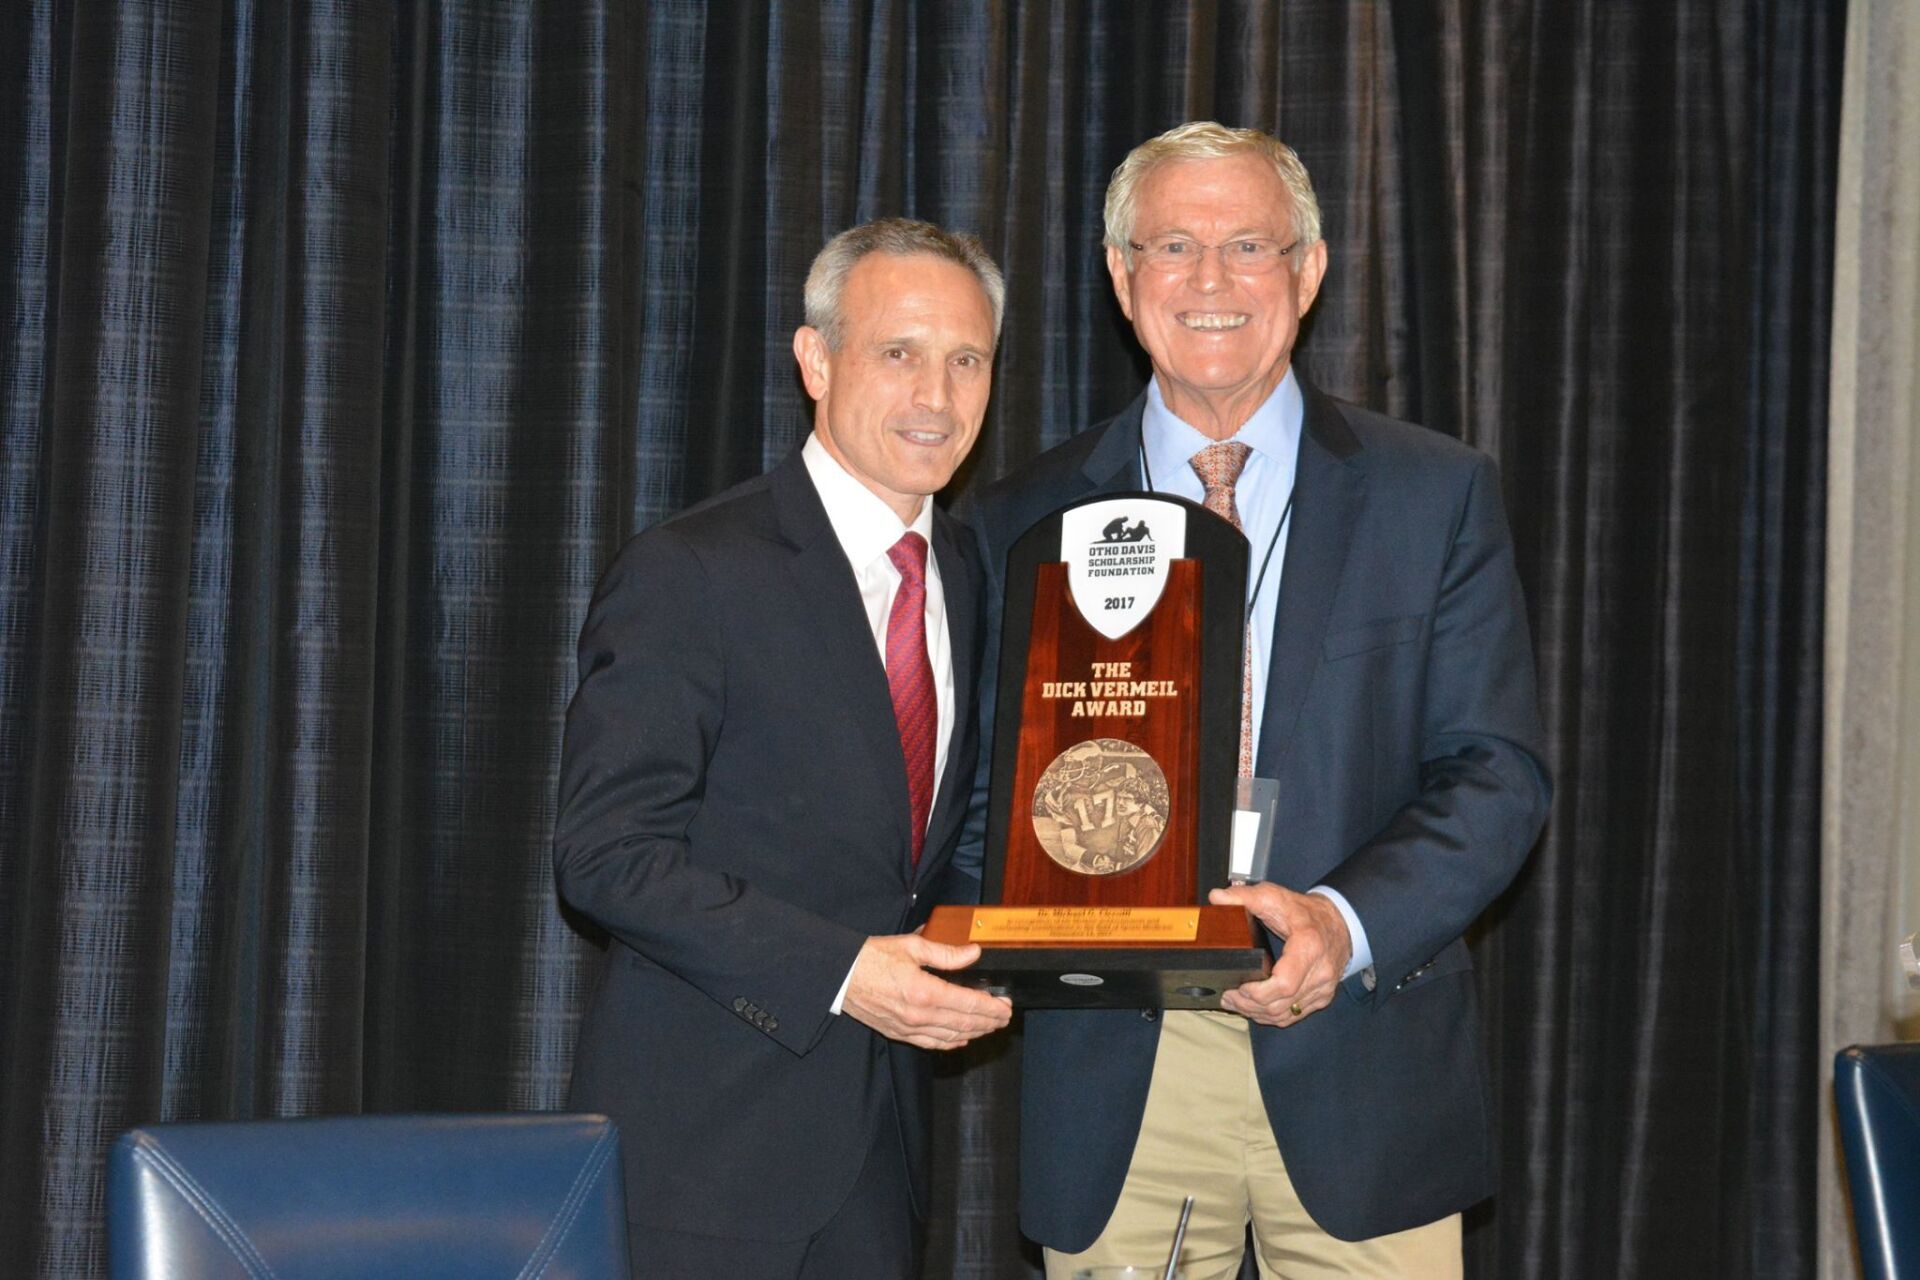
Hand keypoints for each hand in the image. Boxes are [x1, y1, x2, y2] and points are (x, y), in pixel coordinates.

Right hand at [842, 932, 1012, 1049]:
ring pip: (951, 1037)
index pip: (970, 1004)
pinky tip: (961, 1039)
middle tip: (1004, 1017)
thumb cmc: (872, 958)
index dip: (992, 1007)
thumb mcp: (912, 946)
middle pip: (965, 1024)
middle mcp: (919, 1015)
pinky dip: (951, 1043)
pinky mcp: (899, 1033)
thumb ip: (946, 953)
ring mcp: (909, 1028)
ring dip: (974, 1033)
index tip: (1006, 1005)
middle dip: (989, 1022)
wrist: (841, 976)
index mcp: (925, 991)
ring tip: (989, 1027)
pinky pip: (931, 1044)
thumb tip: (973, 953)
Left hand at [1208, 883, 1351, 1026]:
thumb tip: (1216, 897)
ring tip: (1235, 1002)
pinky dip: (1271, 1015)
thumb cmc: (1306, 912)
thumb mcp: (1275, 897)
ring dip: (1257, 1013)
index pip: (1284, 983)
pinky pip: (1293, 1016)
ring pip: (1285, 1015)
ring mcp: (1323, 988)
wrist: (1340, 923)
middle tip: (1228, 995)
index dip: (1257, 991)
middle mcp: (1320, 972)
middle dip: (1249, 1004)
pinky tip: (1254, 1008)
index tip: (1238, 985)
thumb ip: (1244, 896)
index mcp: (1309, 947)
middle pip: (1280, 1004)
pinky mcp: (1322, 997)